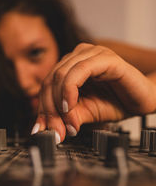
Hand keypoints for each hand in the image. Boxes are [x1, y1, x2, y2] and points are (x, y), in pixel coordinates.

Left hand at [32, 43, 155, 142]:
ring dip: (59, 104)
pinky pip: (79, 72)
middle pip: (50, 80)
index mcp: (71, 66)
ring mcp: (91, 54)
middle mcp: (79, 56)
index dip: (42, 108)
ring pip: (60, 75)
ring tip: (66, 124)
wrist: (143, 101)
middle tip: (55, 131)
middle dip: (49, 110)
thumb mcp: (84, 113)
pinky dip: (70, 91)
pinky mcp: (105, 58)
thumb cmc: (116, 102)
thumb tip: (47, 126)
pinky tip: (70, 107)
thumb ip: (66, 115)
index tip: (41, 129)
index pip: (47, 85)